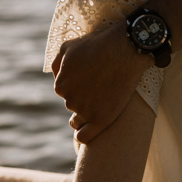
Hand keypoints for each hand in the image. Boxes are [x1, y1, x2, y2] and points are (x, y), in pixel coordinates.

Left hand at [51, 24, 151, 143]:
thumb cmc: (98, 45)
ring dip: (87, 115)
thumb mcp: (68, 47)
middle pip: (74, 106)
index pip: (66, 93)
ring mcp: (85, 111)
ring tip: (103, 103)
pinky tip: (88, 133)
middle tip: (101, 89)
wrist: (125, 49)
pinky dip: (84, 136)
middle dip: (84, 100)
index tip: (91, 82)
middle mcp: (69, 100)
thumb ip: (57, 65)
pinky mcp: (101, 119)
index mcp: (60, 86)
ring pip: (79, 121)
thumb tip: (56, 78)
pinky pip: (85, 136)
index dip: (78, 87)